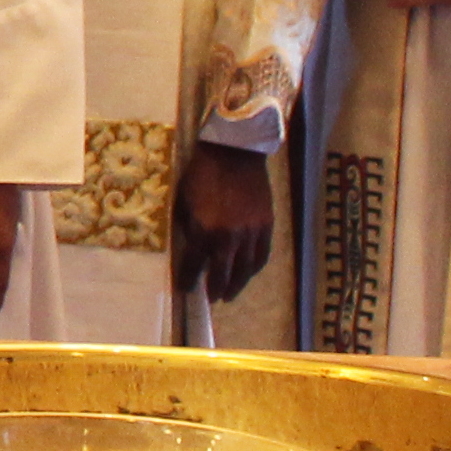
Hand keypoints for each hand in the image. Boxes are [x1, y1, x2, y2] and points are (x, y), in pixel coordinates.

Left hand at [172, 141, 273, 303]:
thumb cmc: (202, 173)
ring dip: (237, 285)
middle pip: (222, 274)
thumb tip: (192, 247)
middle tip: (211, 298)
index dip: (188, 279)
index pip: (194, 265)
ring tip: (229, 294)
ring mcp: (251, 233)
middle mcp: (229, 238)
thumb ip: (189, 228)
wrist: (234, 152)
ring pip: (246, 269)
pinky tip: (248, 273)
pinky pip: (261, 255)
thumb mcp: (184, 201)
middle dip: (215, 289)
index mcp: (205, 231)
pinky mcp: (266, 225)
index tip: (185, 288)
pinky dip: (254, 268)